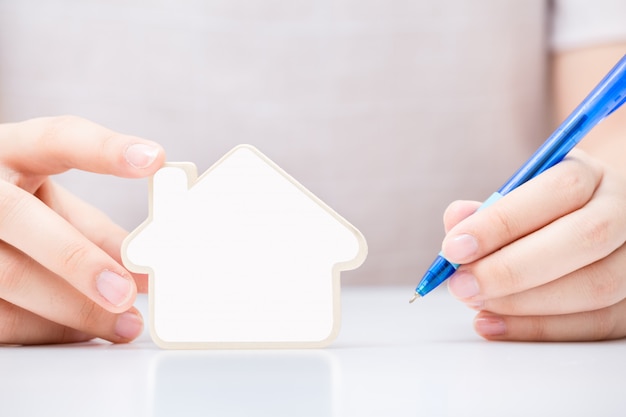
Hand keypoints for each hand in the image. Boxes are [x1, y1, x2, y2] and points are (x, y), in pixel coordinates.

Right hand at [0, 116, 164, 344]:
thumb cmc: (21, 210)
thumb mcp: (55, 208)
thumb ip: (99, 233)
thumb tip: (148, 272)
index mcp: (10, 152)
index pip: (54, 138)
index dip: (103, 149)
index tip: (153, 159)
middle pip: (19, 217)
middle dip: (77, 258)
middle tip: (125, 291)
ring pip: (9, 276)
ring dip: (74, 308)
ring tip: (125, 324)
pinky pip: (3, 317)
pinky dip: (50, 329)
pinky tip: (85, 331)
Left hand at [441, 149, 625, 340]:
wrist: (585, 225)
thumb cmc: (540, 213)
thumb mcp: (515, 197)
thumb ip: (486, 210)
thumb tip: (456, 221)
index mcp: (591, 175)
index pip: (557, 190)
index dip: (502, 222)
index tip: (454, 247)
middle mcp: (623, 212)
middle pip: (582, 239)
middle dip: (511, 269)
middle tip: (461, 285)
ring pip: (594, 287)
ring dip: (523, 303)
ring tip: (475, 302)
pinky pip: (595, 324)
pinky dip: (538, 329)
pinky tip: (493, 325)